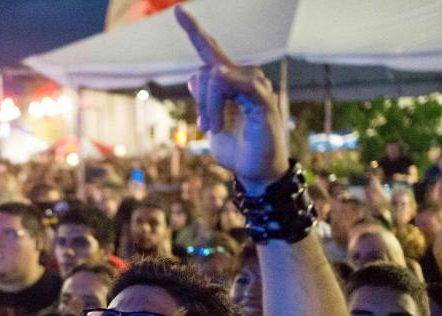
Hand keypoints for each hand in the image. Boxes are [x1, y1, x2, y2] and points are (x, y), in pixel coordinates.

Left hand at [175, 6, 287, 188]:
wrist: (256, 173)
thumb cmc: (237, 149)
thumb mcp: (211, 123)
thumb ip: (204, 100)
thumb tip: (195, 78)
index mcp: (230, 83)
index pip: (210, 51)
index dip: (195, 31)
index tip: (177, 10)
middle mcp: (245, 78)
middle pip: (207, 70)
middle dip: (200, 101)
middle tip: (205, 127)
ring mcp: (257, 87)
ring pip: (216, 77)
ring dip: (209, 107)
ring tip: (216, 129)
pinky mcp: (264, 101)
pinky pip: (237, 85)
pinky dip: (221, 99)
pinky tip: (219, 114)